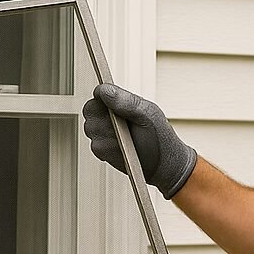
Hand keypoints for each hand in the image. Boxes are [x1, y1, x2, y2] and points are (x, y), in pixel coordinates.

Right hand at [82, 83, 197, 199]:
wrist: (163, 163)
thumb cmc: (159, 135)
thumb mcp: (147, 114)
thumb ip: (126, 101)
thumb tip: (104, 90)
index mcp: (118, 101)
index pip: (98, 93)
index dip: (102, 98)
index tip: (114, 107)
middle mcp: (106, 115)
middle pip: (90, 110)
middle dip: (105, 118)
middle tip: (126, 124)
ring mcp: (101, 133)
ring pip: (91, 129)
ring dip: (109, 134)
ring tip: (128, 139)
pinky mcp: (101, 150)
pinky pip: (97, 146)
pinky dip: (110, 149)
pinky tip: (123, 150)